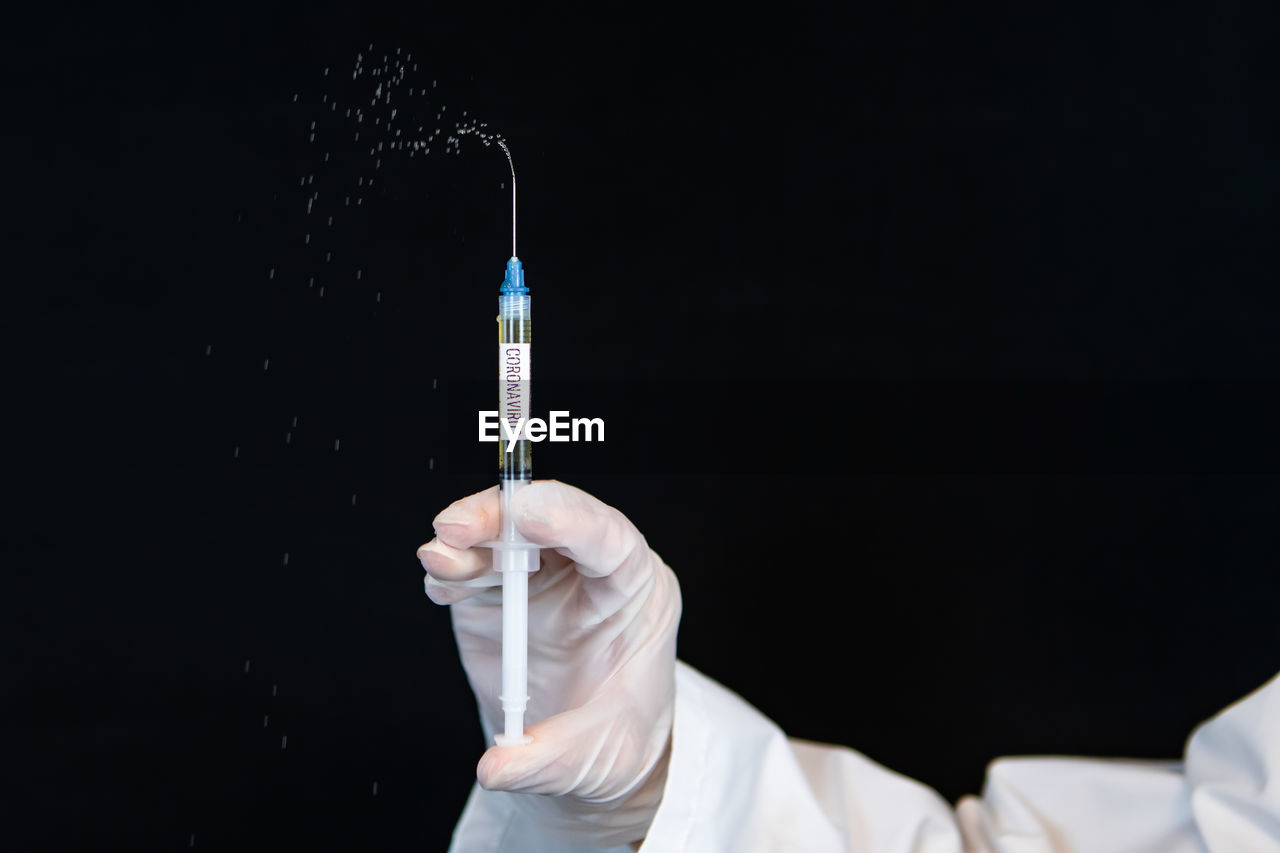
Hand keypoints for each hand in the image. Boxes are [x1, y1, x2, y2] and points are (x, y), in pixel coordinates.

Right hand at [417, 480, 680, 847]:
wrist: (587, 750)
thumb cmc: (615, 742)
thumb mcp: (602, 757)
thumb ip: (552, 760)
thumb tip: (497, 768)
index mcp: (636, 591)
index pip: (609, 539)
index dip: (568, 520)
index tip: (527, 515)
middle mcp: (589, 571)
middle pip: (548, 519)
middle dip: (501, 516)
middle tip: (456, 528)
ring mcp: (541, 577)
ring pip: (503, 534)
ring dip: (467, 539)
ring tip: (440, 559)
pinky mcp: (499, 594)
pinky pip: (473, 566)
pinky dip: (451, 568)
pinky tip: (440, 580)